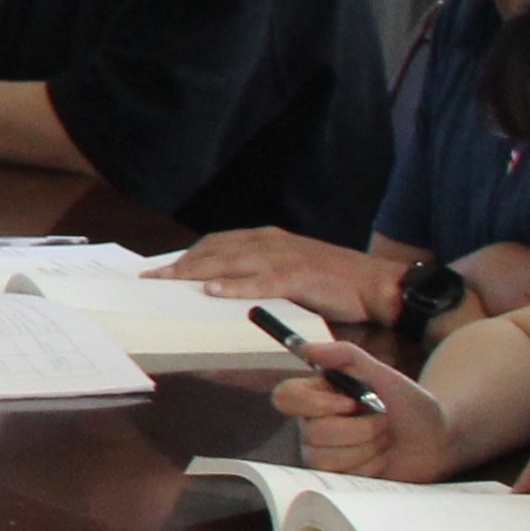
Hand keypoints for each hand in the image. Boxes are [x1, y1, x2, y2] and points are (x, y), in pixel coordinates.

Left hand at [152, 229, 398, 322]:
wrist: (378, 284)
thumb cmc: (335, 282)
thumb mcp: (291, 271)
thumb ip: (260, 275)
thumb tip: (223, 290)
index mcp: (268, 240)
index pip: (217, 244)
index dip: (187, 255)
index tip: (159, 268)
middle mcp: (272, 243)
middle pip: (216, 251)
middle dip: (181, 265)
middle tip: (151, 278)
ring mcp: (285, 258)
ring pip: (231, 262)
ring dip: (197, 272)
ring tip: (168, 282)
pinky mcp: (300, 276)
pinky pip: (261, 282)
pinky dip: (235, 286)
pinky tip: (213, 291)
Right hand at [272, 336, 452, 479]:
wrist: (439, 441)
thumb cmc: (412, 405)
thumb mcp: (385, 374)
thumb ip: (346, 355)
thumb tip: (306, 347)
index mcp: (319, 395)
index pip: (286, 397)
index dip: (314, 404)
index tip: (349, 403)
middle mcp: (315, 423)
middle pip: (312, 432)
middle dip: (359, 429)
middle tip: (384, 421)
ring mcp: (325, 452)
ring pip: (324, 457)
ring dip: (366, 447)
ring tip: (385, 440)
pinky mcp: (339, 476)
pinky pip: (340, 476)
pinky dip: (369, 465)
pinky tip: (382, 458)